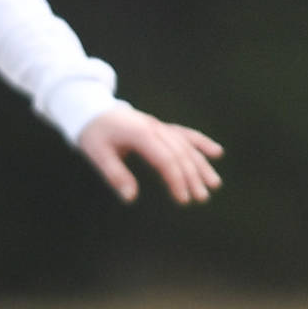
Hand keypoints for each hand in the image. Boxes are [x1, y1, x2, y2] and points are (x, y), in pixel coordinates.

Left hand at [77, 105, 223, 203]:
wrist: (91, 109)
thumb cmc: (93, 134)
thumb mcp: (97, 154)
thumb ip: (114, 175)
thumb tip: (130, 197)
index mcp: (140, 134)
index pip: (165, 159)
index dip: (176, 180)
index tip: (183, 199)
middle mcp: (154, 128)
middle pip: (180, 153)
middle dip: (192, 177)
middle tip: (201, 198)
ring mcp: (159, 126)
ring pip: (186, 145)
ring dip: (201, 165)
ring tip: (214, 184)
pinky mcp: (160, 127)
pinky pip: (185, 134)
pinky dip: (201, 142)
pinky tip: (216, 153)